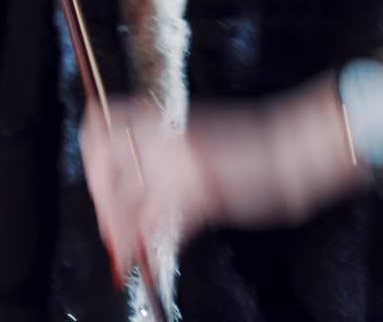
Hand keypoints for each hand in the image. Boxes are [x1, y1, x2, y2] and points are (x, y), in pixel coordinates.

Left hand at [81, 85, 357, 284]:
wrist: (290, 148)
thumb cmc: (249, 148)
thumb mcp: (197, 139)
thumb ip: (164, 153)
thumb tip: (131, 181)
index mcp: (163, 121)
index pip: (105, 124)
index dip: (92, 155)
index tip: (95, 182)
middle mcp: (164, 138)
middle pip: (108, 165)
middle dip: (102, 202)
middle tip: (107, 230)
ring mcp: (181, 164)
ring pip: (128, 198)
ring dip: (118, 228)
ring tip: (118, 253)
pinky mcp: (201, 191)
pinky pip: (159, 221)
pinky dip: (144, 244)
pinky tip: (142, 260)